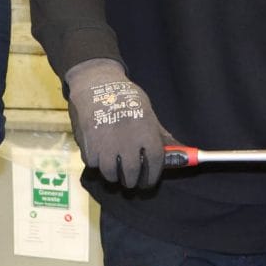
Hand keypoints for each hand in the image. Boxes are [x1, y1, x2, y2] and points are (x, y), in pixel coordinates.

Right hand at [64, 58, 174, 188]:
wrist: (95, 84)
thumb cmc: (125, 96)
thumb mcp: (147, 111)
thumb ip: (158, 133)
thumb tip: (176, 150)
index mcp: (146, 132)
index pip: (154, 163)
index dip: (152, 176)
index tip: (148, 182)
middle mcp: (127, 142)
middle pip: (132, 174)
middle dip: (132, 181)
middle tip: (131, 180)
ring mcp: (106, 146)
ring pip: (110, 174)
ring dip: (113, 175)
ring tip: (114, 169)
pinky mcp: (88, 146)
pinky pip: (93, 164)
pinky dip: (96, 162)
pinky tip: (99, 154)